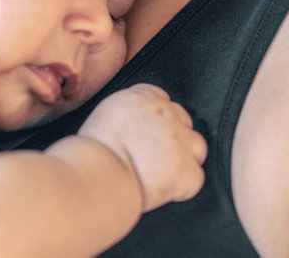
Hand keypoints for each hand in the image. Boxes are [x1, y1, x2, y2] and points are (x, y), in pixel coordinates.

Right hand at [79, 84, 206, 210]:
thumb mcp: (104, 116)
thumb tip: (133, 127)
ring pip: (196, 146)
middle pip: (183, 120)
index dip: (158, 120)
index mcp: (141, 98)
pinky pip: (195, 178)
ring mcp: (179, 140)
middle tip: (155, 157)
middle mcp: (164, 113)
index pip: (161, 99)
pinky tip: (164, 190)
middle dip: (173, 138)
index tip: (151, 134)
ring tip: (162, 174)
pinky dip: (183, 187)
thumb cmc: (92, 152)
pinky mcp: (187, 168)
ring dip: (185, 159)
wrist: (99, 174)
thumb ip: (126, 115)